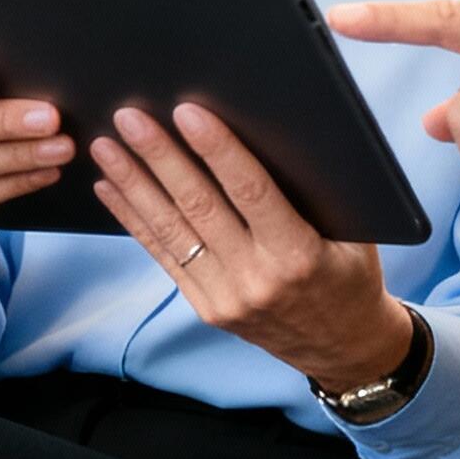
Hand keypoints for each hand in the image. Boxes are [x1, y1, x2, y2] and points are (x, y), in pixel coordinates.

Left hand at [88, 103, 412, 388]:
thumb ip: (312, 192)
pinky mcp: (206, 307)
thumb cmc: (349, 274)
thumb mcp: (354, 234)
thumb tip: (266, 127)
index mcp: (299, 255)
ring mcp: (226, 297)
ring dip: (134, 184)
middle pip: (199, 206)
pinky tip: (110, 189)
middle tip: (129, 116)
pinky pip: (164, 256)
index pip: (250, 191)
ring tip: (105, 146)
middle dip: (160, 157)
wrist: (343, 347)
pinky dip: (134, 219)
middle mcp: (257, 278)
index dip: (216, 149)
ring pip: (171, 230)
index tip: (186, 111)